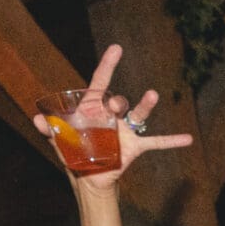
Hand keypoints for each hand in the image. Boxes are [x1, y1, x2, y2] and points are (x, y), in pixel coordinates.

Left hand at [32, 44, 193, 188]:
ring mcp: (125, 131)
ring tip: (151, 95)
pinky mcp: (135, 147)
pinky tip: (187, 139)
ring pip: (138, 114)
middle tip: (112, 108)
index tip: (117, 48)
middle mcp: (111, 115)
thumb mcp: (59, 140)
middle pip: (117, 100)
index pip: (100, 81)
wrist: (88, 177)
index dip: (108, 64)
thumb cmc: (73, 152)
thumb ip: (50, 129)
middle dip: (115, 102)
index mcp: (93, 108)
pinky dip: (172, 141)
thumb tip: (37, 120)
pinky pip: (156, 142)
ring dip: (145, 105)